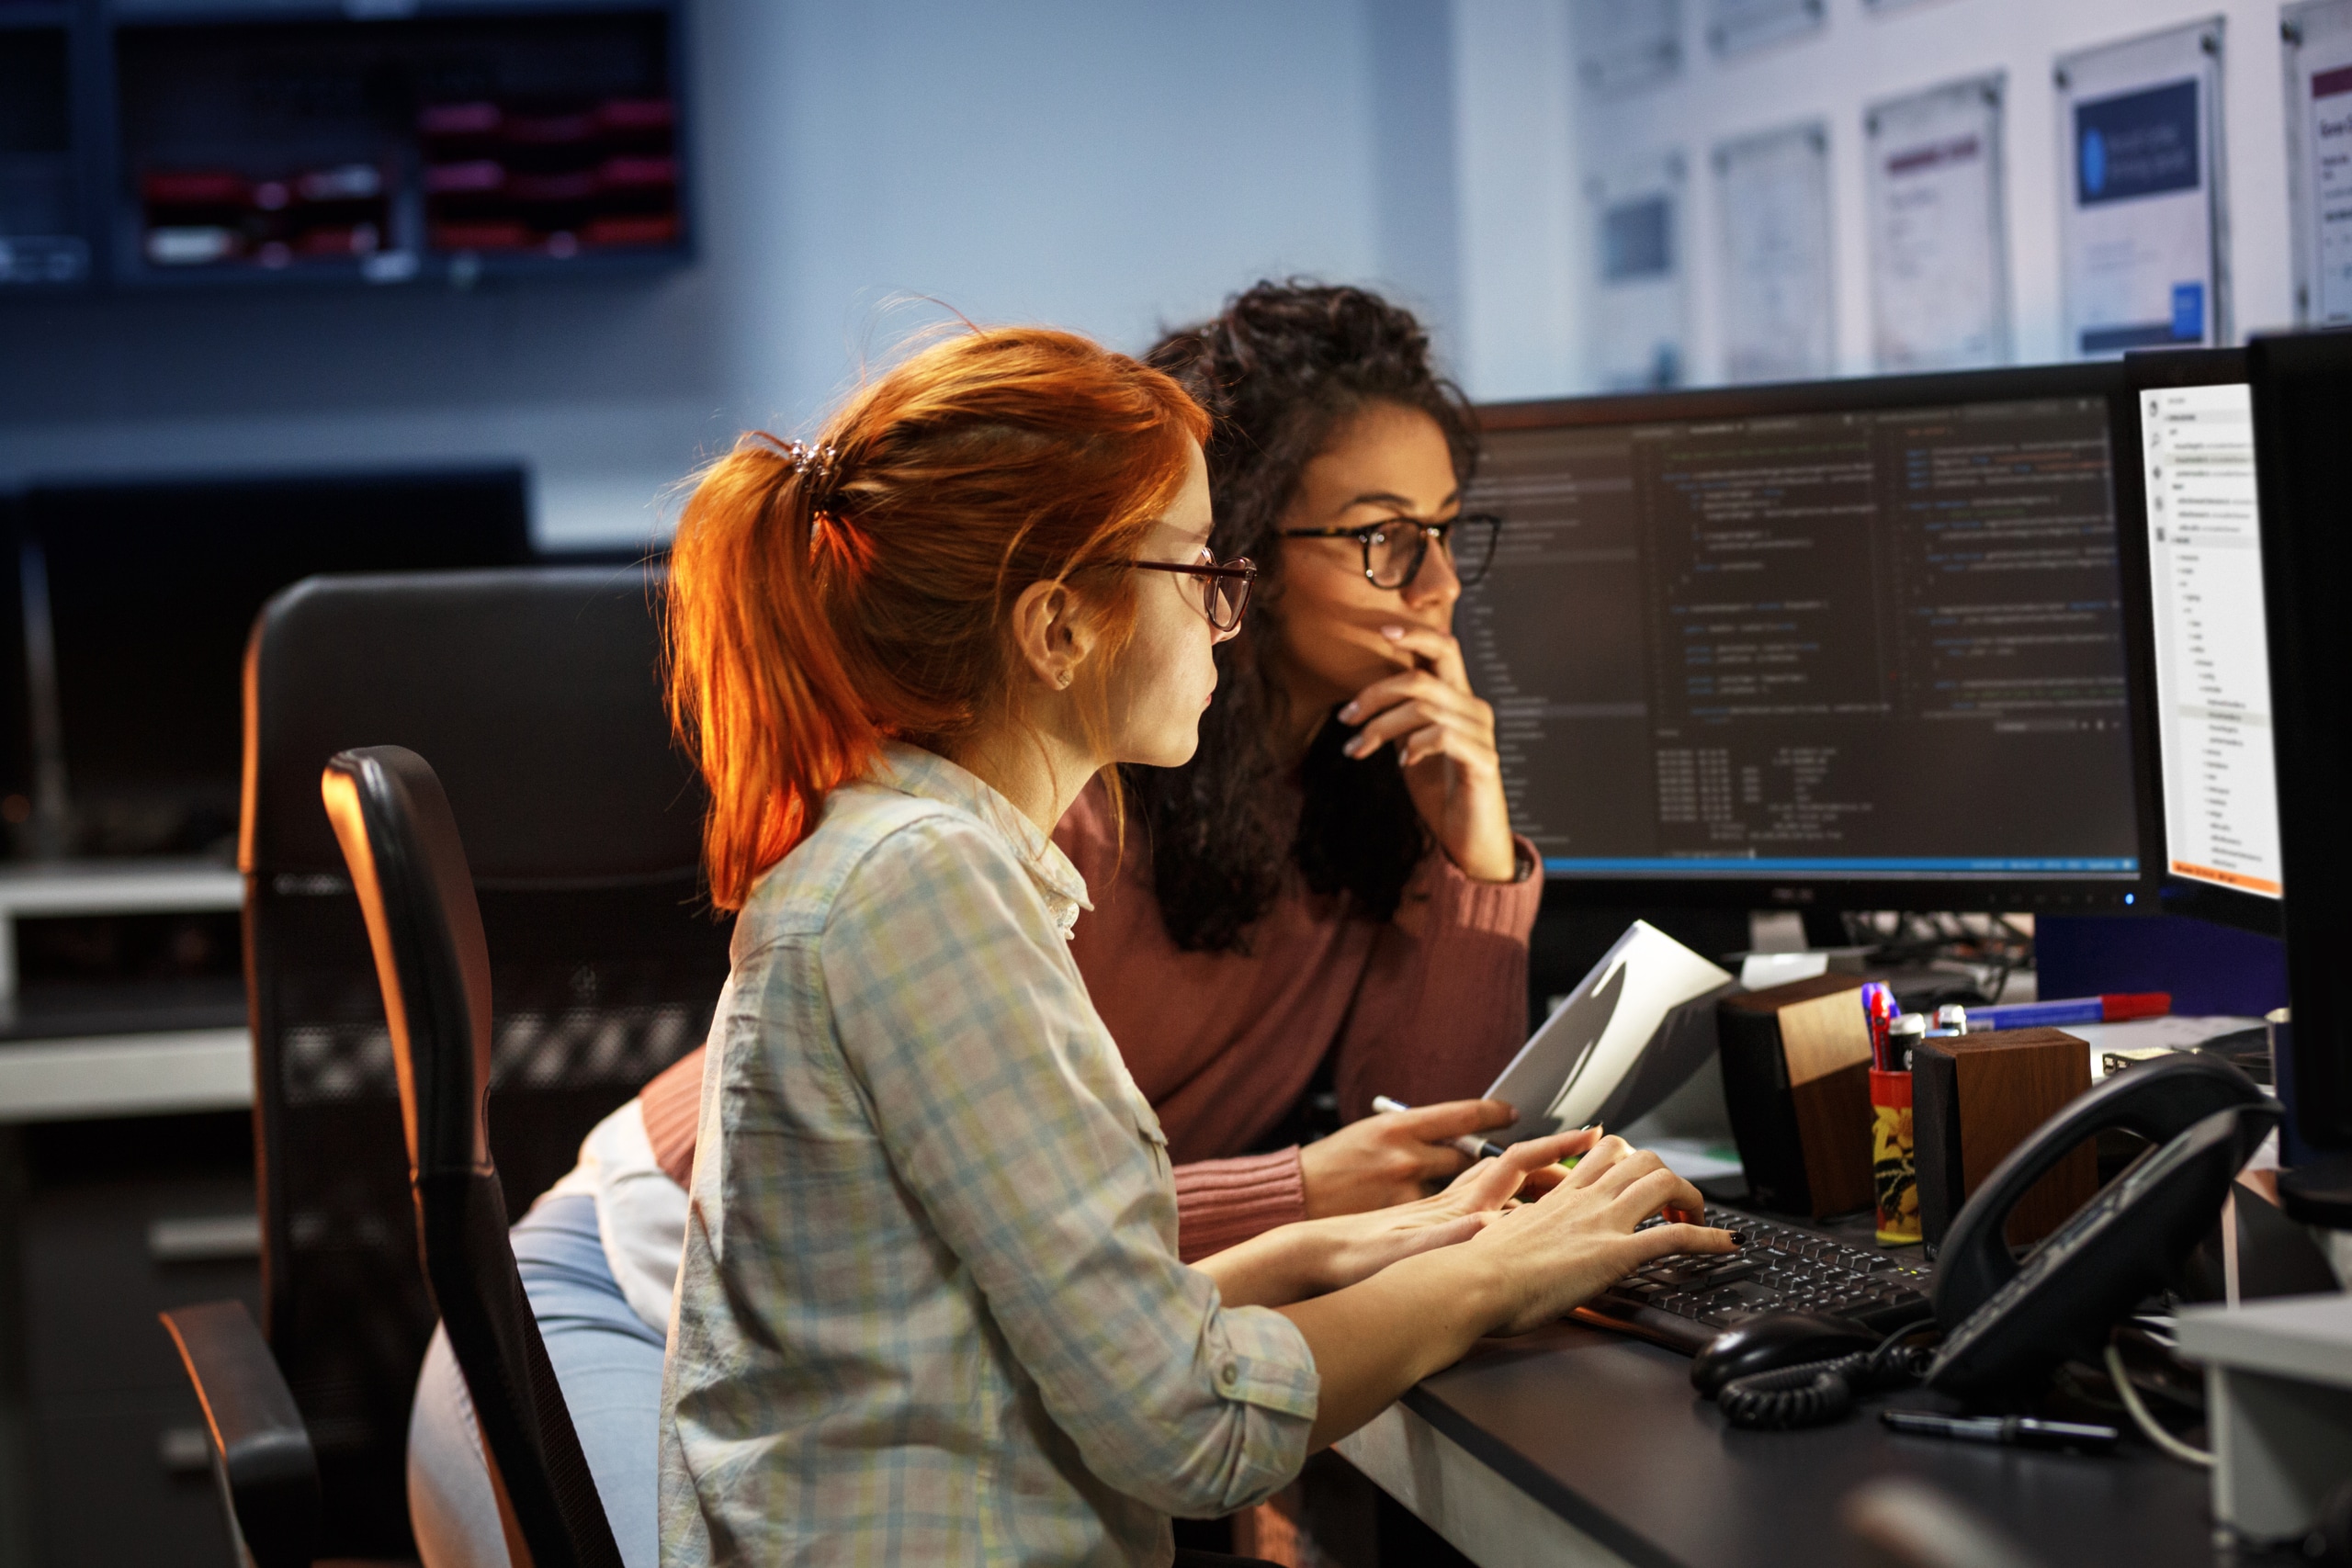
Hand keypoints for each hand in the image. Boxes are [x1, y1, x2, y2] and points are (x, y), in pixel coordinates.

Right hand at [1300, 1098, 1516, 1217]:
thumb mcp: (1372, 1134)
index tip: (1511, 1114)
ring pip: (1458, 1187)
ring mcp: (1407, 1190)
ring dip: (1467, 1189)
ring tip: (1477, 1193)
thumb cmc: (1333, 1163)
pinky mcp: (1404, 1221)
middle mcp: (1407, 1155)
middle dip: (1485, 1156)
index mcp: (1399, 1126)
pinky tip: (1450, 1219)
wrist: (1296, 1197)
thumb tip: (1452, 1131)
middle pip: (1469, 1153)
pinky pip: (1440, 1214)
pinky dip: (1449, 1215)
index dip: (1493, 1114)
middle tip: (1502, 1157)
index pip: (1463, 1114)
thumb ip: (1412, 1134)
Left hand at [1336, 623, 1515, 881]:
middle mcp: (1474, 709)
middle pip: (1422, 678)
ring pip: (1423, 707)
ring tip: (1357, 748)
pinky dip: (1414, 744)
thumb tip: (1367, 695)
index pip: (1444, 649)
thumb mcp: (1412, 744)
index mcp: (1458, 699)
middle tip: (1346, 717)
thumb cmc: (1441, 791)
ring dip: (1381, 727)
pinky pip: (1442, 736)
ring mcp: (1481, 734)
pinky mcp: (1483, 760)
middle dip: (1375, 693)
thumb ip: (1402, 716)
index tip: (1380, 631)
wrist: (1469, 838)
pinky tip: (1403, 762)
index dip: (1415, 634)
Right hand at [1462, 1135, 1737, 1336]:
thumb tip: (1520, 1241)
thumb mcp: (1501, 1240)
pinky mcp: (1614, 1254)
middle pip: (1641, 1158)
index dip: (1630, 1158)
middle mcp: (1583, 1201)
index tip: (1640, 1176)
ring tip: (1698, 1221)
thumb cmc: (1475, 1271)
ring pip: (1662, 1182)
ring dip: (1692, 1199)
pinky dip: (1711, 1238)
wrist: (1472, 1283)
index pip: (1603, 1154)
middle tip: (1673, 1206)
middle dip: (1668, 1178)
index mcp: (1557, 1197)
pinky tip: (1728, 1245)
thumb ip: (1522, 1233)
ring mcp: (1601, 1223)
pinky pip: (1676, 1237)